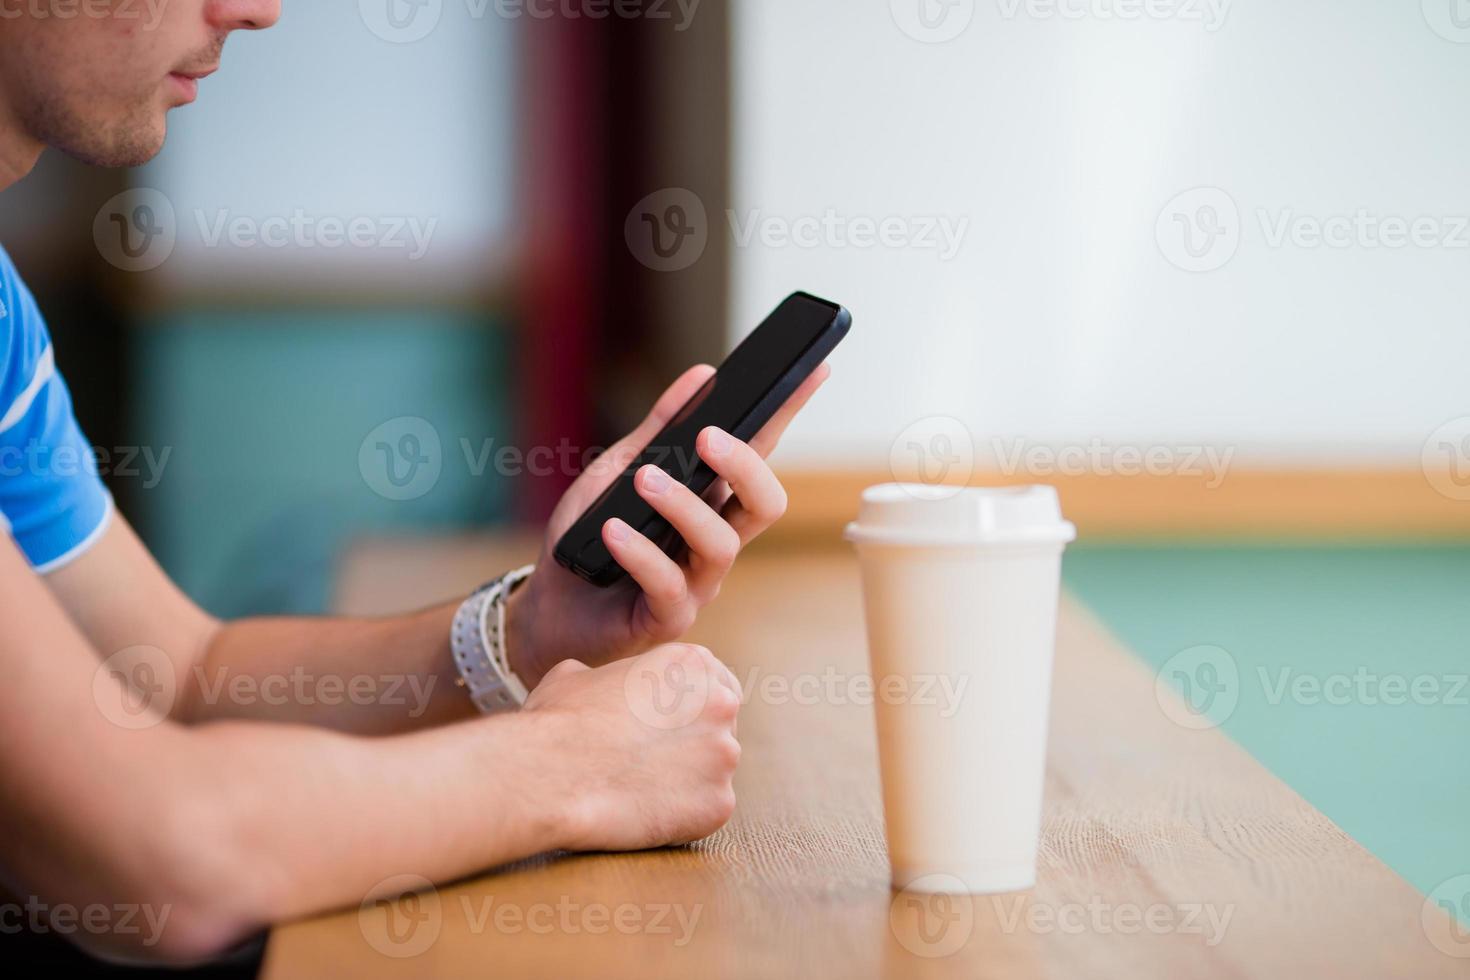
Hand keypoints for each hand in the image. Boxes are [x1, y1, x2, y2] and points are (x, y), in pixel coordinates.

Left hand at [505, 362, 830, 685]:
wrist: (548, 606)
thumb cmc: (591, 540)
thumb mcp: (618, 471)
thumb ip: (659, 430)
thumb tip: (701, 375)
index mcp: (712, 501)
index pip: (760, 453)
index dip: (788, 414)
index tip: (812, 370)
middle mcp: (715, 541)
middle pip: (765, 505)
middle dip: (746, 467)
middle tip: (709, 437)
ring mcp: (698, 583)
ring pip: (722, 544)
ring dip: (683, 506)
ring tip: (642, 481)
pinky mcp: (667, 618)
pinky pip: (669, 584)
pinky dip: (640, 552)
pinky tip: (613, 531)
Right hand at [524, 644, 741, 850]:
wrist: (549, 775)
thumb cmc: (557, 721)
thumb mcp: (578, 674)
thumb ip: (610, 675)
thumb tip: (598, 684)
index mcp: (692, 663)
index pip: (715, 683)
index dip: (689, 707)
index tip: (668, 724)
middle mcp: (721, 704)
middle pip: (719, 727)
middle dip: (692, 742)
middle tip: (650, 759)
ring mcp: (724, 756)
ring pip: (714, 770)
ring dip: (687, 779)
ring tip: (640, 787)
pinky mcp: (719, 804)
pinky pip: (708, 810)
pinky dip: (683, 815)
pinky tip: (644, 811)